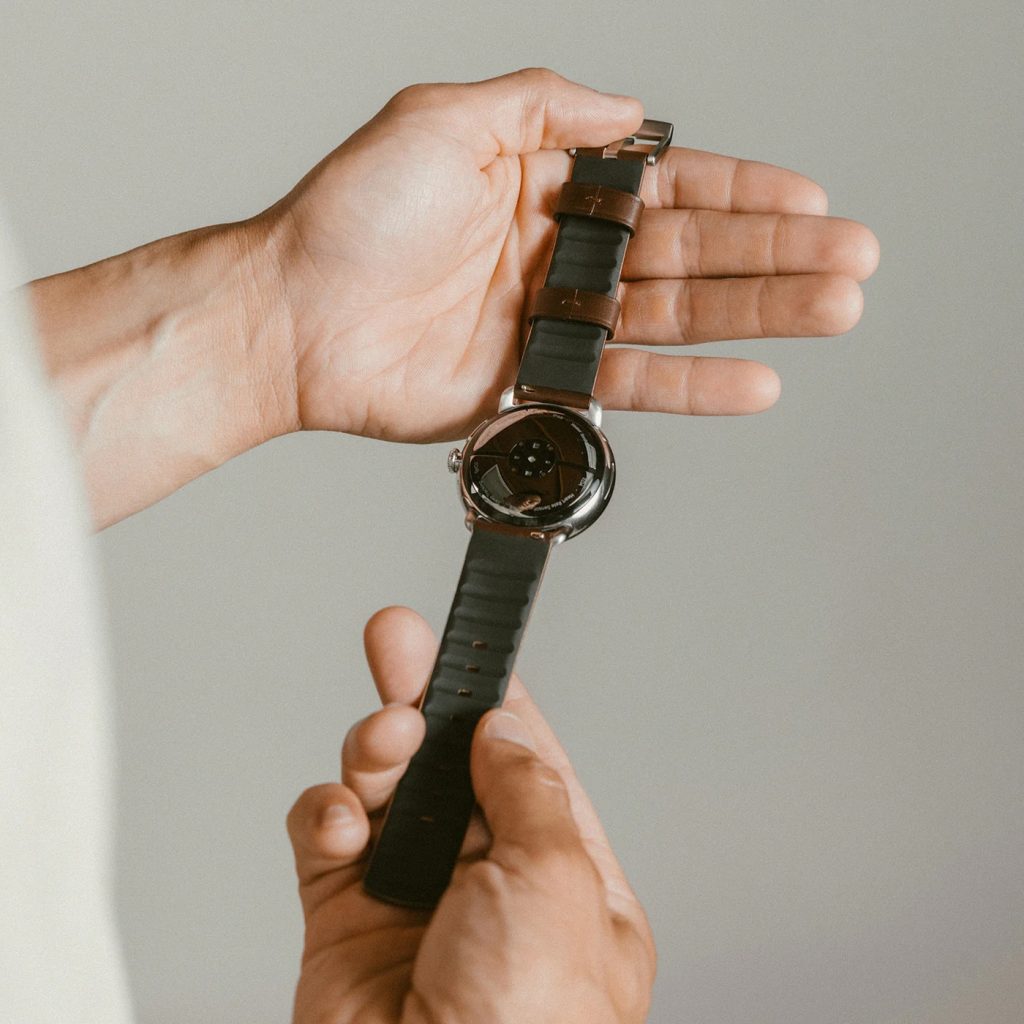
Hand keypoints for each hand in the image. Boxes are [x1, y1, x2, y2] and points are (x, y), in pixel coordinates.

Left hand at [253, 65, 878, 440]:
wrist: (295, 318)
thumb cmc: (350, 216)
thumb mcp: (442, 119)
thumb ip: (543, 105)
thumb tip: (629, 111)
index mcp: (544, 184)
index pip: (663, 185)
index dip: (739, 189)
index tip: (811, 198)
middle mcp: (558, 255)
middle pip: (687, 253)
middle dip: (773, 254)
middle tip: (853, 260)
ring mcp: (552, 324)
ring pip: (674, 319)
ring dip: (758, 316)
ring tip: (835, 310)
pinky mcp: (537, 385)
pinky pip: (628, 387)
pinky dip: (694, 387)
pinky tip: (757, 383)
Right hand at [285, 605, 655, 1023]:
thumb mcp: (556, 881)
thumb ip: (528, 792)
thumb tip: (504, 731)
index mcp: (560, 879)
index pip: (526, 765)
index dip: (497, 701)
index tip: (474, 647)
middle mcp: (485, 884)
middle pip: (445, 762)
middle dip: (420, 694)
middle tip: (397, 637)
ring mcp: (411, 898)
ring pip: (383, 785)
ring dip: (375, 750)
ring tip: (382, 739)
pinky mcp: (342, 917)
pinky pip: (325, 834)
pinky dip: (326, 811)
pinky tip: (341, 818)